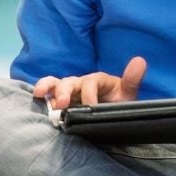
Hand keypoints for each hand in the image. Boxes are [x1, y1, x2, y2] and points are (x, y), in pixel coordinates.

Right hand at [33, 57, 147, 108]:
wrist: (112, 116)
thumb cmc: (119, 103)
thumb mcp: (128, 93)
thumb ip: (132, 79)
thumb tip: (140, 60)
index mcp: (98, 81)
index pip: (91, 82)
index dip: (89, 94)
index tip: (91, 108)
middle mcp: (81, 83)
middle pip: (70, 81)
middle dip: (64, 91)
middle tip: (62, 104)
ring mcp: (70, 91)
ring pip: (56, 84)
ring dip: (47, 88)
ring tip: (39, 95)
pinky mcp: (60, 100)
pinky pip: (48, 93)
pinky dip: (40, 93)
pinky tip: (34, 99)